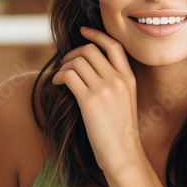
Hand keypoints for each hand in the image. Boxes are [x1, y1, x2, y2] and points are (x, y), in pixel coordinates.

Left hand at [52, 27, 145, 175]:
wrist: (123, 155)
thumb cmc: (120, 133)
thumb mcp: (126, 102)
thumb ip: (114, 84)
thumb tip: (90, 70)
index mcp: (129, 79)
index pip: (113, 46)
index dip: (96, 35)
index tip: (83, 32)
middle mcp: (118, 80)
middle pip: (90, 50)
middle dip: (73, 53)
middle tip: (65, 64)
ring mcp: (105, 89)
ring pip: (77, 61)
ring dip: (64, 66)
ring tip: (60, 78)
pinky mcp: (90, 100)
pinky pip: (68, 75)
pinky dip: (59, 76)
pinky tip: (57, 84)